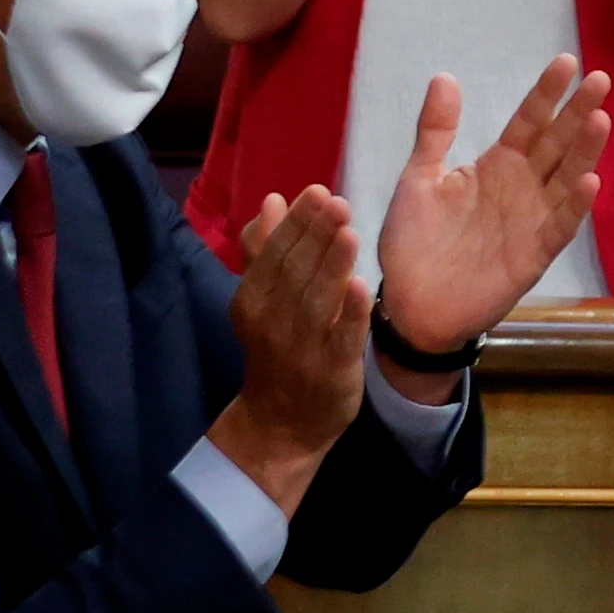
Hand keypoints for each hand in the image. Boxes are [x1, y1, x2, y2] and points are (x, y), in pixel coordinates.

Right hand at [213, 182, 371, 507]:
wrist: (281, 422)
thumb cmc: (277, 349)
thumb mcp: (263, 301)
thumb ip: (267, 250)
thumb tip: (272, 200)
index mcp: (253, 300)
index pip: (274, 254)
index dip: (296, 223)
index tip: (318, 190)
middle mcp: (272, 322)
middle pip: (294, 272)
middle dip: (315, 234)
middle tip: (336, 200)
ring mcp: (301, 348)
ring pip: (316, 301)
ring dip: (332, 265)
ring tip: (348, 231)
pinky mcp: (332, 370)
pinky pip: (341, 338)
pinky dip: (350, 313)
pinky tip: (360, 285)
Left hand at [363, 58, 610, 371]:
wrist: (410, 304)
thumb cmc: (414, 242)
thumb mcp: (418, 179)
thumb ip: (435, 132)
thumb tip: (446, 76)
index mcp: (496, 165)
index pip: (529, 122)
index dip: (547, 94)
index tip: (566, 63)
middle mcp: (523, 187)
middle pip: (556, 143)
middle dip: (578, 112)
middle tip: (599, 79)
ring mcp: (533, 219)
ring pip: (567, 178)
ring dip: (585, 151)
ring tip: (600, 119)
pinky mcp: (535, 253)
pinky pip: (560, 225)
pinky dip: (576, 205)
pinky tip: (590, 181)